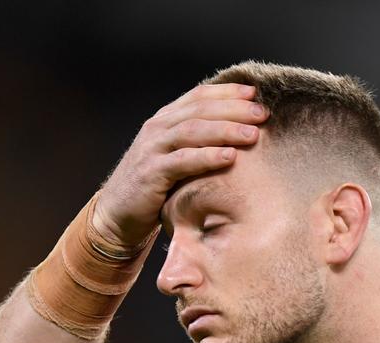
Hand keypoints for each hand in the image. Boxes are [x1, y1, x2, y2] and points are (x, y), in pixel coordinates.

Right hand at [93, 83, 267, 245]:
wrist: (118, 213)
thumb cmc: (155, 187)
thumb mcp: (174, 157)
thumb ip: (196, 143)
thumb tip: (238, 133)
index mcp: (164, 120)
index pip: (198, 96)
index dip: (227, 92)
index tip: (255, 93)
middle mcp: (157, 129)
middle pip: (200, 110)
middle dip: (234, 109)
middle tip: (262, 114)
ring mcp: (152, 149)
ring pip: (192, 131)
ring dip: (225, 130)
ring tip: (252, 134)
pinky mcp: (151, 172)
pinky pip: (183, 161)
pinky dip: (207, 157)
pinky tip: (230, 157)